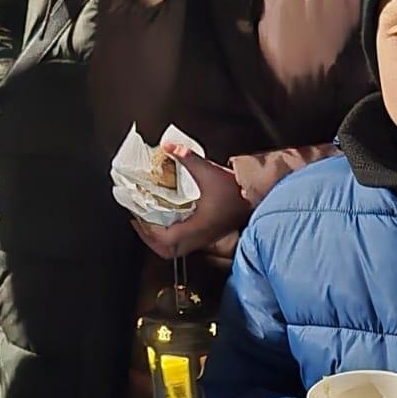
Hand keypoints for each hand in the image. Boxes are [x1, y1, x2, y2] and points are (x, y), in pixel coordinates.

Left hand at [129, 143, 251, 258]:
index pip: (165, 239)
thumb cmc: (237, 190)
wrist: (258, 197)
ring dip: (160, 239)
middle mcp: (200, 237)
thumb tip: (169, 145)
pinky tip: (168, 219)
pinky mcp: (208, 235)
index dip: (148, 231)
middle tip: (139, 222)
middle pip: (167, 251)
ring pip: (176, 250)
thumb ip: (187, 157)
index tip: (138, 217)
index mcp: (198, 227)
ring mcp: (205, 238)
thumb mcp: (209, 171)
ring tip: (149, 222)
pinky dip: (171, 236)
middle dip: (150, 239)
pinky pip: (184, 243)